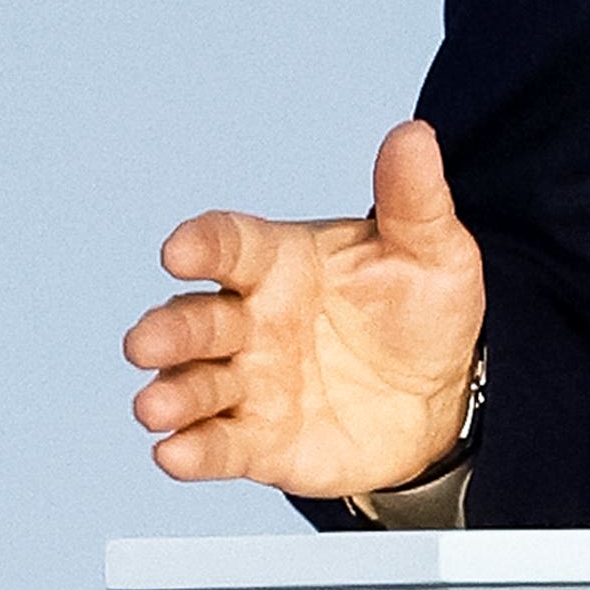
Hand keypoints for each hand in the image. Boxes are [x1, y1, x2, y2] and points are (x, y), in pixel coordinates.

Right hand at [124, 120, 486, 495]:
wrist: (445, 393)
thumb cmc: (423, 308)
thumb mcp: (432, 250)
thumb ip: (414, 199)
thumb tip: (413, 135)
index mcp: (280, 263)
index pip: (229, 244)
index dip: (201, 244)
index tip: (179, 250)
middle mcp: (251, 321)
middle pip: (195, 320)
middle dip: (167, 332)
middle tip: (144, 344)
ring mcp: (250, 383)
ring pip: (195, 385)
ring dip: (172, 394)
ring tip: (154, 407)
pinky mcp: (259, 441)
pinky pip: (219, 445)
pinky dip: (193, 451)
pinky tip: (174, 454)